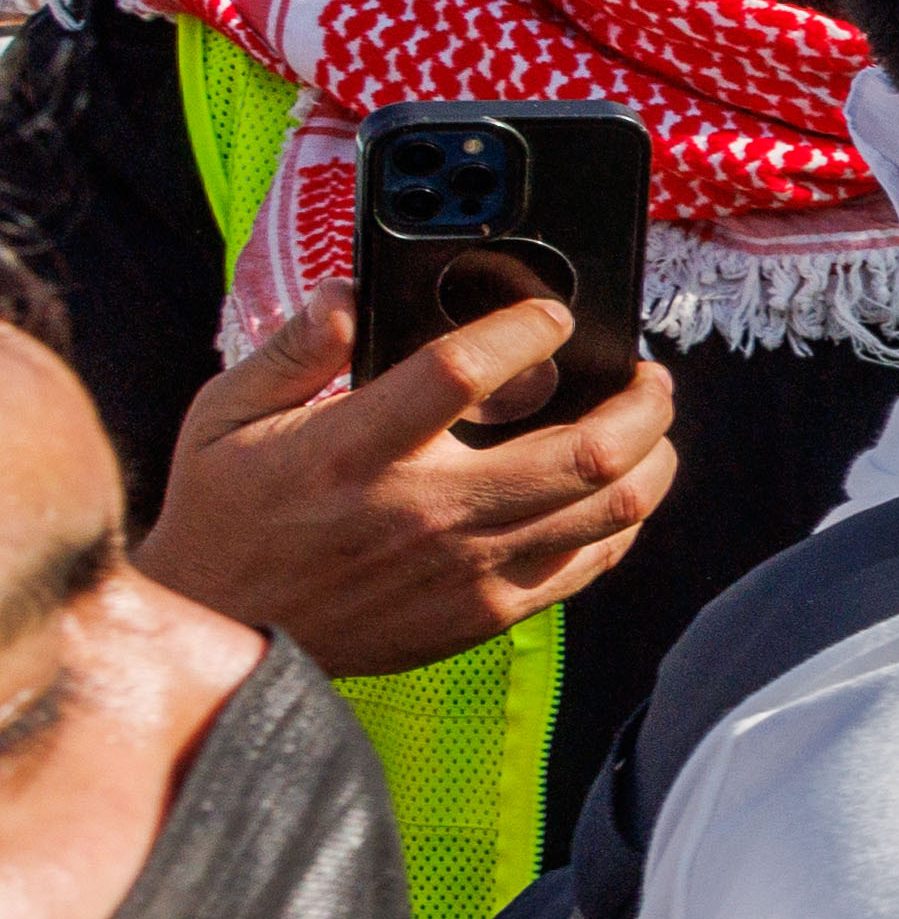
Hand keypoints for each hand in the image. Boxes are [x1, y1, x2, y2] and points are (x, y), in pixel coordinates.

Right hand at [134, 289, 675, 675]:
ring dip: (653, 459)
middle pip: (585, 452)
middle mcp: (426, 512)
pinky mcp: (486, 612)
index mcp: (356, 451)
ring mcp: (467, 569)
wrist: (226, 626)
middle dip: (643, 403)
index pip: (464, 373)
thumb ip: (296, 348)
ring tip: (649, 427)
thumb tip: (350, 292)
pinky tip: (617, 490)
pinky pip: (590, 563)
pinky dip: (623, 520)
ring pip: (610, 510)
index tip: (552, 316)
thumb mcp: (226, 415)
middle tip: (647, 375)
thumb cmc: (226, 515)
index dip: (526, 331)